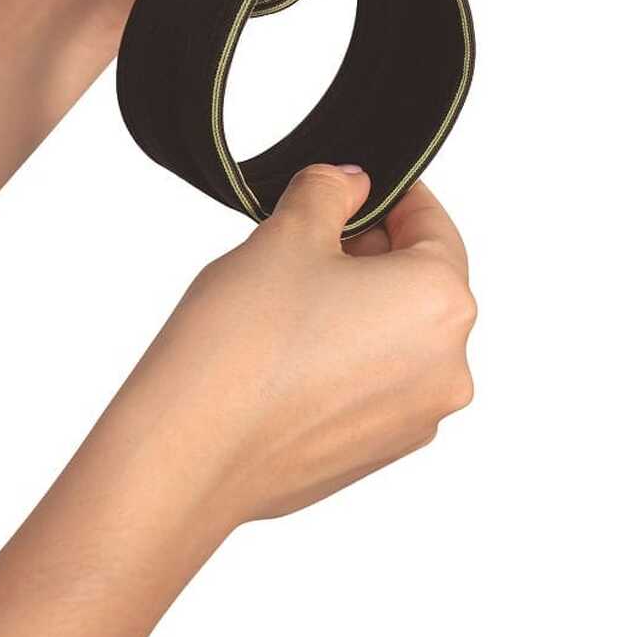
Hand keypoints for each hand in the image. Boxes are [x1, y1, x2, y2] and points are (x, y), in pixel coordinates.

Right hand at [0, 168, 471, 636]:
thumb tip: (348, 182)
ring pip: (396, 335)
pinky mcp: (376, 454)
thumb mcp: (288, 233)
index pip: (433, 227)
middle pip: (419, 283)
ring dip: (355, 304)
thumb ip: (329, 191)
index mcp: (442, 303)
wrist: (189, 453)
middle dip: (368, 251)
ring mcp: (414, 419)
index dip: (393, 196)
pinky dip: (344, 355)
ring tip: (286, 295)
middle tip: (307, 236)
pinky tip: (285, 348)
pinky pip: (373, 383)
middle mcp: (447, 369)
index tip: (361, 186)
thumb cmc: (243, 343)